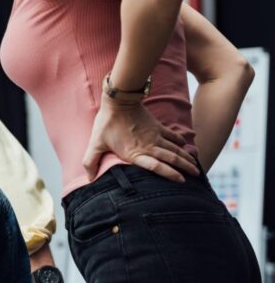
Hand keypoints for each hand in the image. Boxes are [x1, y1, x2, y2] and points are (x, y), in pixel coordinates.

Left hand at [83, 95, 198, 182]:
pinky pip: (173, 136)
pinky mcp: (157, 127)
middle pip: (171, 159)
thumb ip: (90, 161)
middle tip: (196, 177)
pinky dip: (181, 142)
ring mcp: (155, 136)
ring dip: (186, 158)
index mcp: (135, 153)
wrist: (119, 101)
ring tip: (196, 167)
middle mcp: (149, 146)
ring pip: (175, 149)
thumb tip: (88, 177)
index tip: (181, 181)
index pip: (156, 167)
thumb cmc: (107, 123)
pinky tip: (187, 147)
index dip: (170, 174)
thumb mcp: (96, 143)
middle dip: (185, 168)